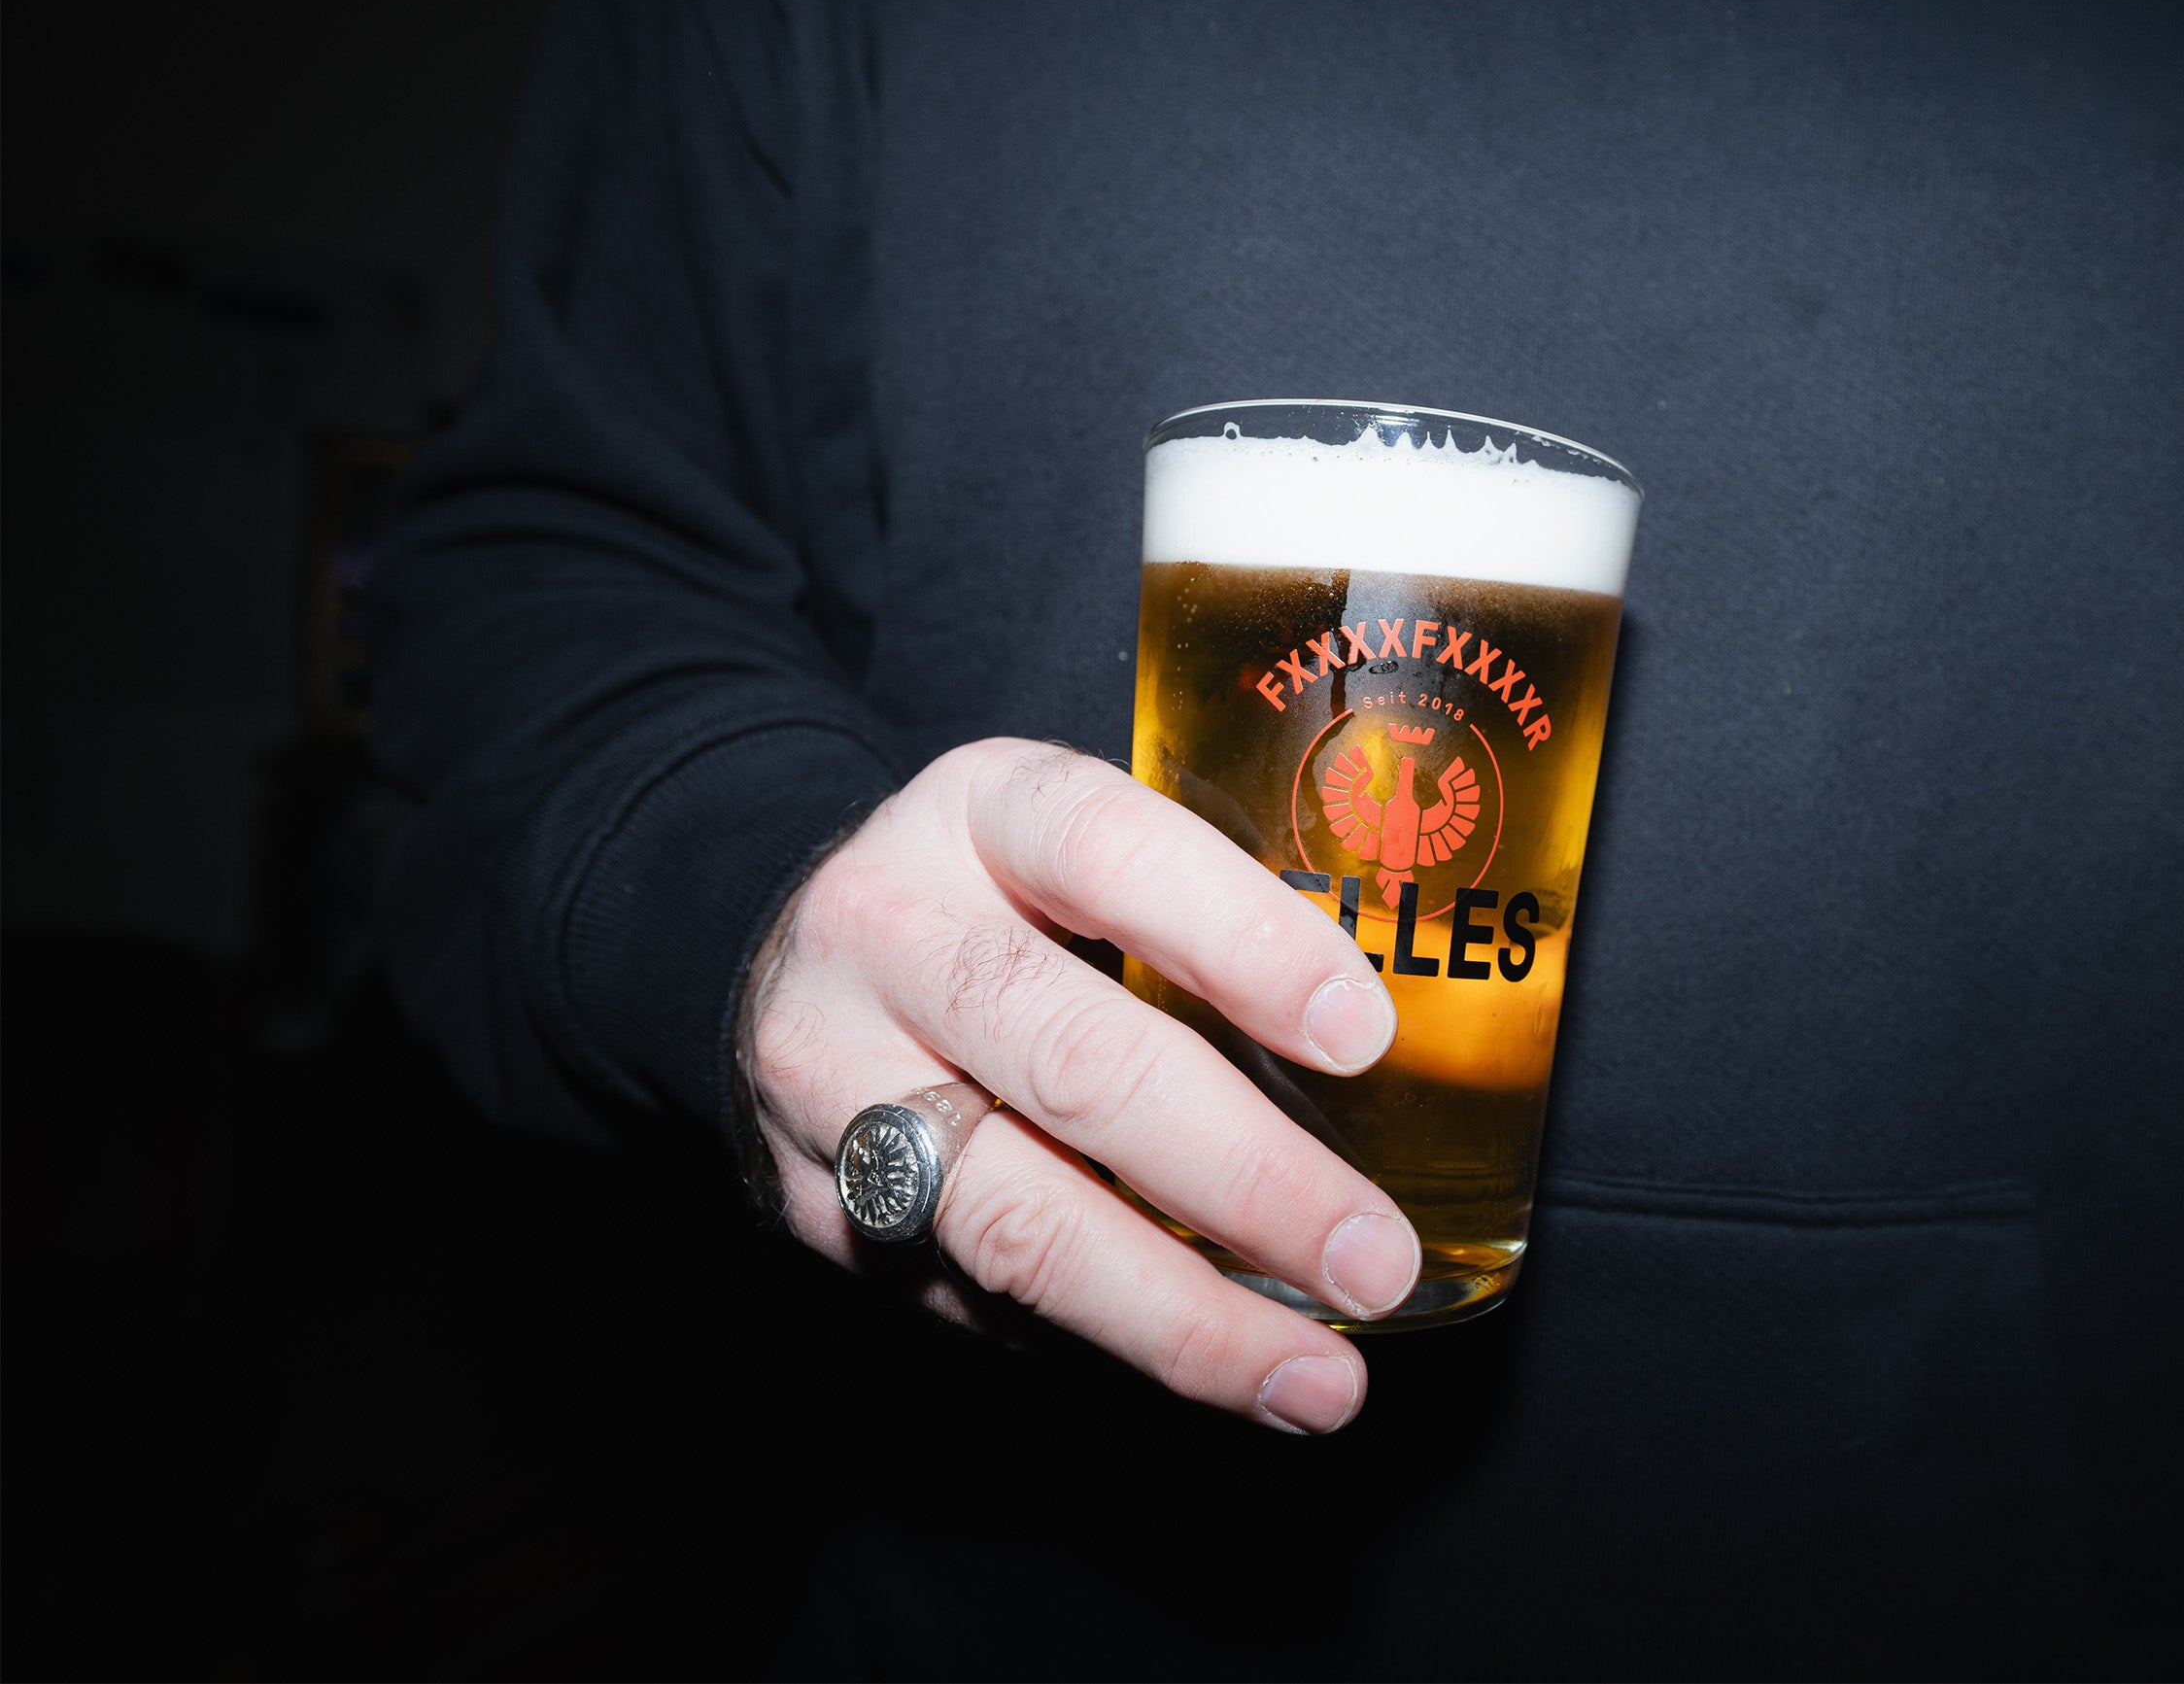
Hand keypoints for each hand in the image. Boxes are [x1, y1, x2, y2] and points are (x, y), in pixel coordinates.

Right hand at [740, 738, 1413, 1433]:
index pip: (1111, 852)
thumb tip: (1394, 1066)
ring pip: (1014, 1218)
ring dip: (1181, 1315)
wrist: (783, 953)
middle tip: (1373, 1259)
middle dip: (1246, 1180)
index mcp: (981, 809)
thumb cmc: (1001, 901)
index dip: (1245, 941)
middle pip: (1075, 1062)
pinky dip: (1109, 1340)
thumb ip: (1201, 922)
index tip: (1363, 1037)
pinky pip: (978, 1295)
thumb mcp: (1079, 853)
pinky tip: (1209, 1363)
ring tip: (1311, 1380)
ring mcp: (833, 1077)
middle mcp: (889, 932)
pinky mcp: (816, 1206)